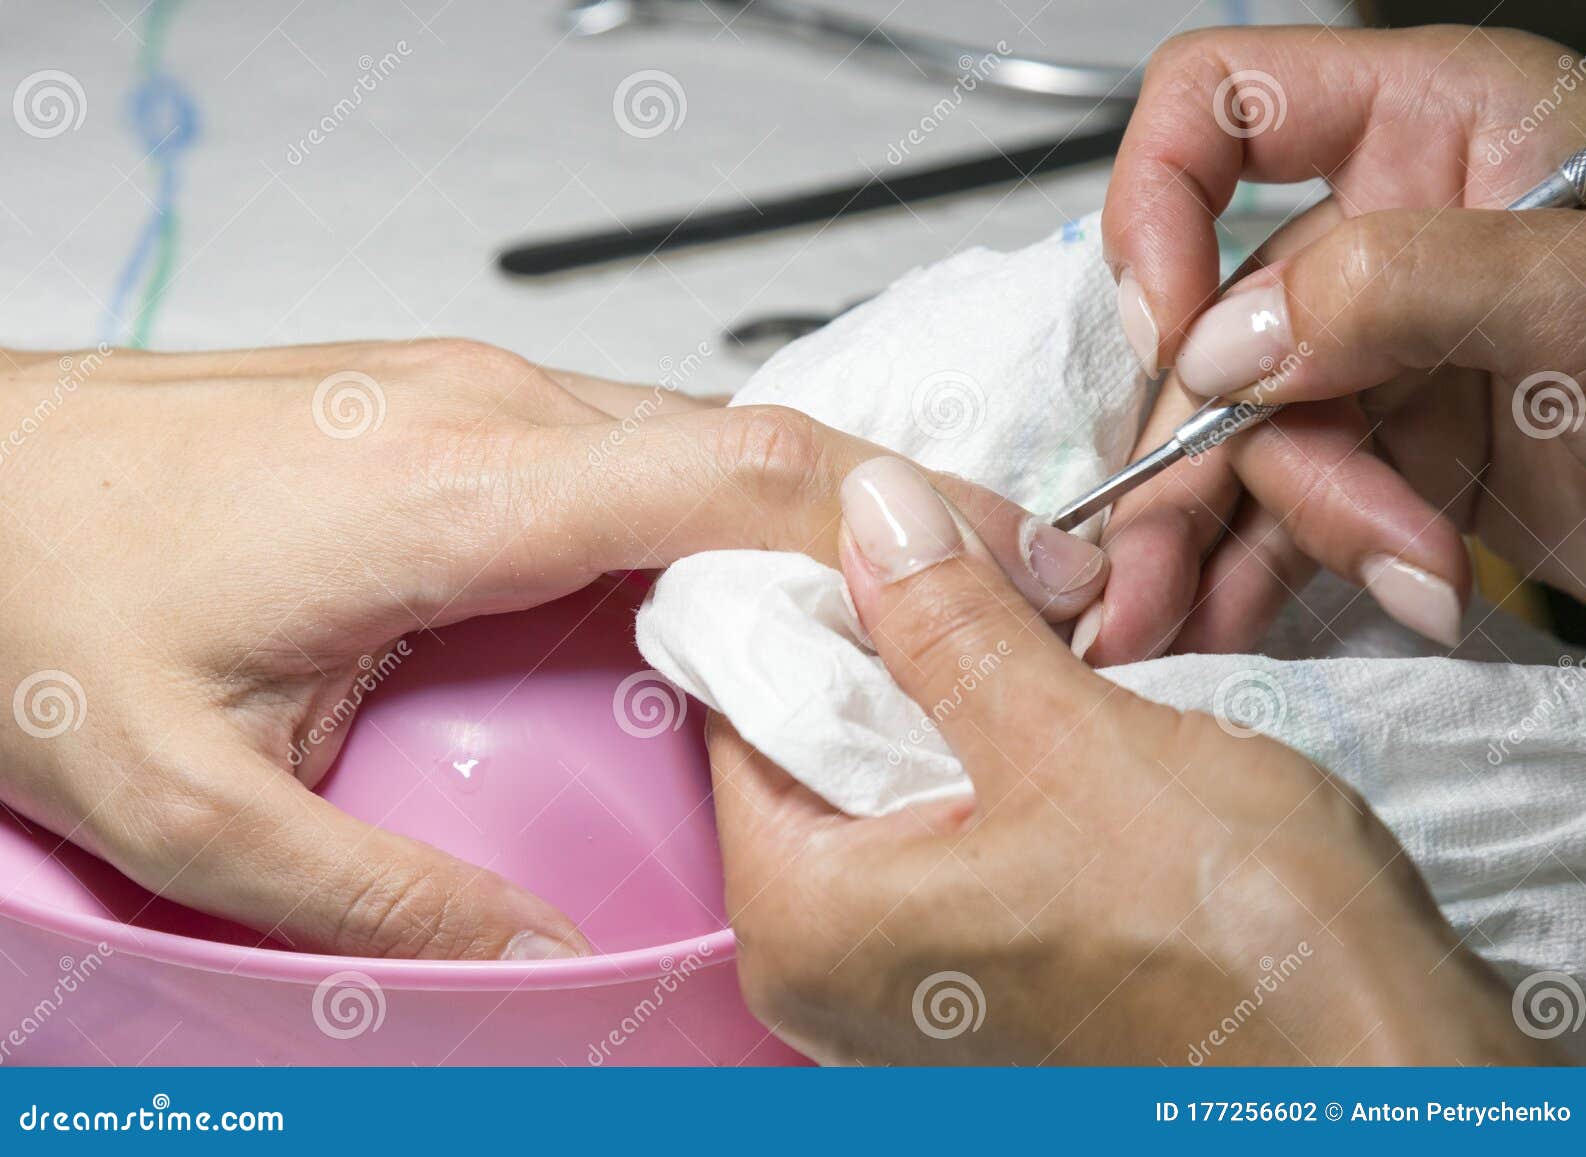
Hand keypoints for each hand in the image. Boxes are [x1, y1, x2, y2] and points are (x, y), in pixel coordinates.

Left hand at [0, 340, 1106, 959]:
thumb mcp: (192, 800)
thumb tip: (547, 963)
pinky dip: (721, 505)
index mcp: (459, 492)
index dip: (898, 521)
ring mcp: (474, 394)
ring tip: (889, 606)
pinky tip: (738, 579)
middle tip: (999, 592)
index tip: (1004, 571)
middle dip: (897, 514)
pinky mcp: (456, 405)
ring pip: (699, 435)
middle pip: (753, 441)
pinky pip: (633, 444)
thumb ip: (385, 903)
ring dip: (810, 513)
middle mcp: (486, 413)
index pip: (740, 476)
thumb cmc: (46, 589)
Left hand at [709, 457, 1551, 1063]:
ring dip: (944, 701)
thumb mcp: (1071, 740)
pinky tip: (1038, 708)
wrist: (1371, 1071)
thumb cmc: (1232, 932)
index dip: (806, 602)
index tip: (866, 525)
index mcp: (804, 919)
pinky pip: (941, 839)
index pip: (743, 713)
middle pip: (811, 752)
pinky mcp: (974, 986)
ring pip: (884, 790)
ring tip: (1011, 621)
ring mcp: (901, 990)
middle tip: (953, 556)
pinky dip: (978, 766)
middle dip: (883, 649)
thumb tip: (867, 512)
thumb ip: (947, 621)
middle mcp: (826, 972)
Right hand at [1084, 25, 1585, 662]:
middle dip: (1187, 461)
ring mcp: (1388, 356)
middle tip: (1151, 577)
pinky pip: (1286, 507)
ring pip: (1240, 439)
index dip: (1159, 206)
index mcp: (1435, 129)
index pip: (1221, 108)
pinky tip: (1246, 621)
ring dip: (1229, 543)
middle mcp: (1390, 237)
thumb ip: (1408, 285)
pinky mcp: (1398, 457)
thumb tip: (1231, 340)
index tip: (1170, 333)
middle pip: (1212, 325)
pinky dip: (1264, 571)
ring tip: (1212, 629)